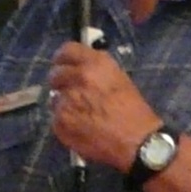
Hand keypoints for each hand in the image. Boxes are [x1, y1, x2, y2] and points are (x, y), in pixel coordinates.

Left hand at [44, 42, 162, 171]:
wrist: (136, 141)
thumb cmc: (132, 110)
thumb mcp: (118, 79)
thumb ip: (95, 70)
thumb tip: (77, 68)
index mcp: (96, 64)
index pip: (67, 50)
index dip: (62, 58)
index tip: (62, 64)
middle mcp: (79, 77)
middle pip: (55, 74)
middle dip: (60, 82)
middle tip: (70, 92)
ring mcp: (66, 100)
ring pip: (54, 98)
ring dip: (63, 104)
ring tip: (82, 114)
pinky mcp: (60, 120)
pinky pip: (55, 117)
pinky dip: (64, 122)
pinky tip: (80, 127)